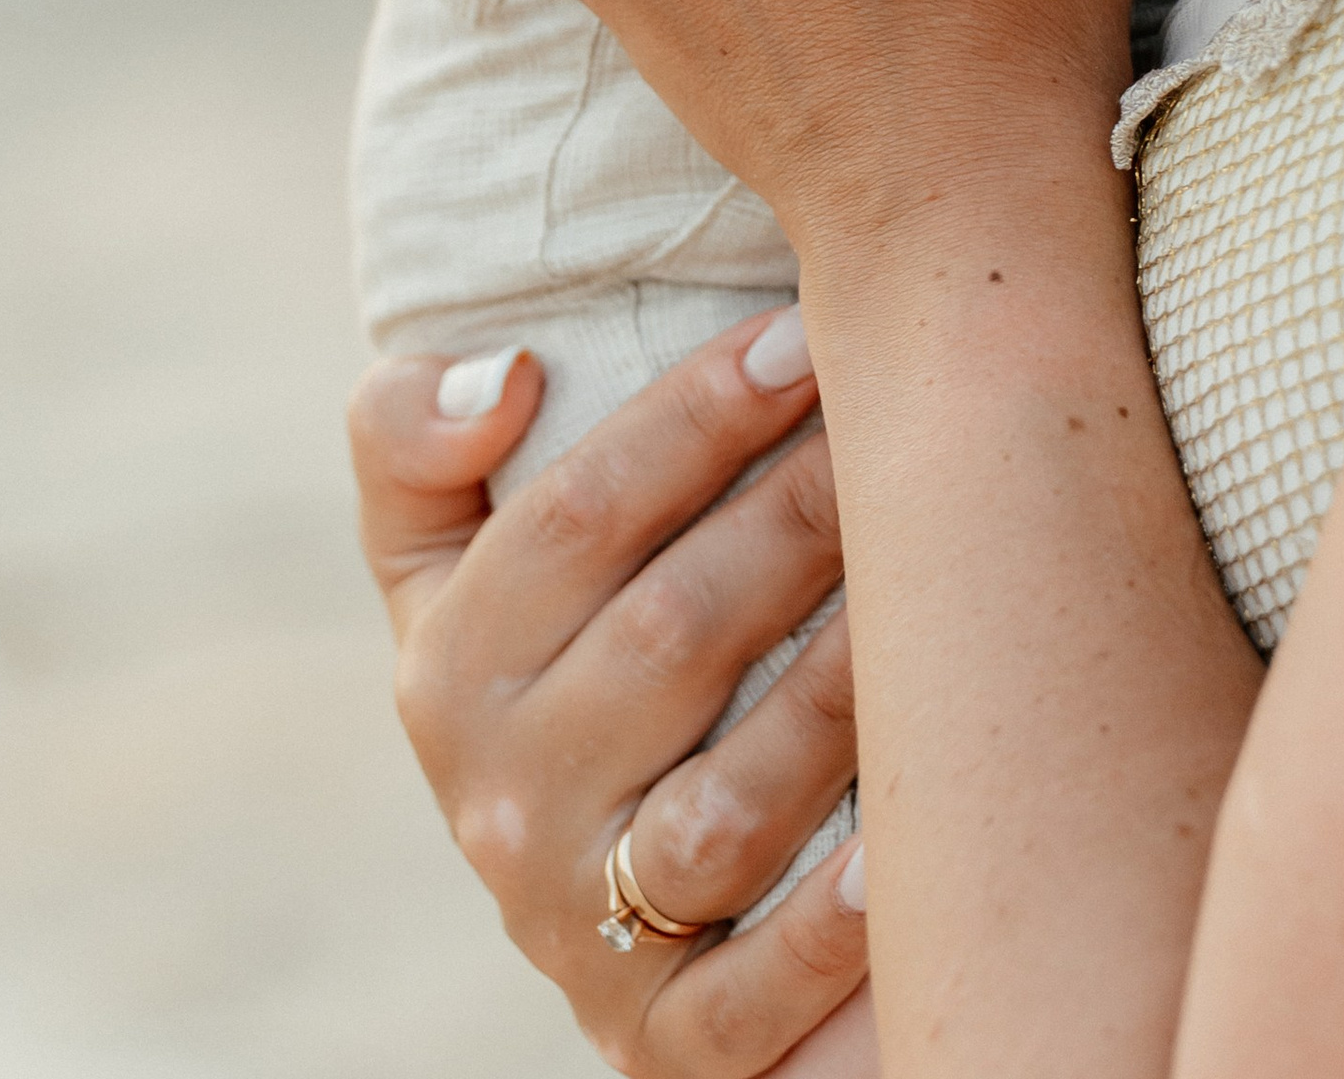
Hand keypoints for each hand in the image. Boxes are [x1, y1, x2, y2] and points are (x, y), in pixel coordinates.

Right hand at [350, 312, 875, 1075]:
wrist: (589, 910)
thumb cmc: (550, 670)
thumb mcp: (444, 563)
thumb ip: (414, 442)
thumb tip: (503, 375)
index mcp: (454, 669)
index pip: (571, 520)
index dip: (690, 417)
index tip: (796, 334)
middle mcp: (510, 806)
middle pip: (667, 641)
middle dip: (795, 517)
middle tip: (900, 422)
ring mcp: (590, 933)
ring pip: (719, 813)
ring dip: (832, 697)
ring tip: (930, 588)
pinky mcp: (672, 1040)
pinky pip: (751, 993)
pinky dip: (826, 929)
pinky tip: (902, 847)